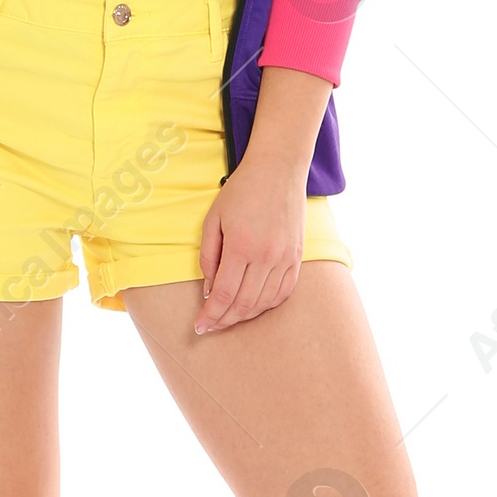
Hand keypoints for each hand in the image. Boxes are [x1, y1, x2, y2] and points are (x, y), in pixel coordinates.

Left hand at [194, 150, 308, 331]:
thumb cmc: (241, 191)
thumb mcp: (213, 220)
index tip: (200, 325)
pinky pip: (283, 292)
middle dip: (224, 320)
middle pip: (243, 304)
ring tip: (229, 317)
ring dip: (244, 315)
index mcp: (241, 246)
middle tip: (211, 326)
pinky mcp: (297, 257)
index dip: (210, 315)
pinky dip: (266, 304)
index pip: (223, 295)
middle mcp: (266, 257)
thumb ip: (209, 257)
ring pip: (264, 302)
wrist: (278, 170)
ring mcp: (285, 258)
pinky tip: (253, 306)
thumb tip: (208, 291)